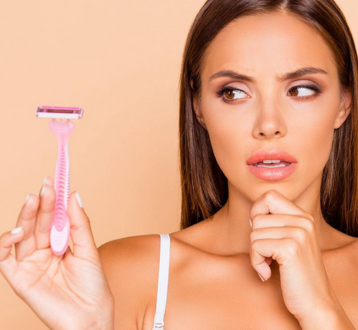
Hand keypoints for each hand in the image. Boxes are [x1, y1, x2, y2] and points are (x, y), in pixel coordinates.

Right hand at [0, 177, 113, 329]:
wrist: (91, 316)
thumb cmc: (93, 284)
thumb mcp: (88, 248)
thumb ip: (79, 223)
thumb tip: (73, 194)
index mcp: (59, 243)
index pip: (53, 216)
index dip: (53, 199)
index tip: (56, 180)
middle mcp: (43, 250)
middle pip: (38, 222)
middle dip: (42, 203)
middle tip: (47, 186)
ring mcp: (30, 263)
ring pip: (22, 234)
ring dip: (26, 216)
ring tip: (35, 199)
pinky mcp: (19, 278)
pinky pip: (4, 258)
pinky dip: (5, 242)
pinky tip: (19, 230)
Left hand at [249, 190, 337, 322]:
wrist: (315, 303)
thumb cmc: (296, 274)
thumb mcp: (291, 242)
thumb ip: (276, 224)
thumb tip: (252, 216)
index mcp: (303, 217)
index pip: (270, 196)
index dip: (257, 211)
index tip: (262, 232)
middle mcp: (303, 221)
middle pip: (257, 217)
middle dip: (255, 238)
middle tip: (267, 254)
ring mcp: (298, 234)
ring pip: (254, 232)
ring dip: (255, 253)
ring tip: (270, 264)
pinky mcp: (290, 249)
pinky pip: (256, 246)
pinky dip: (256, 262)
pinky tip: (267, 272)